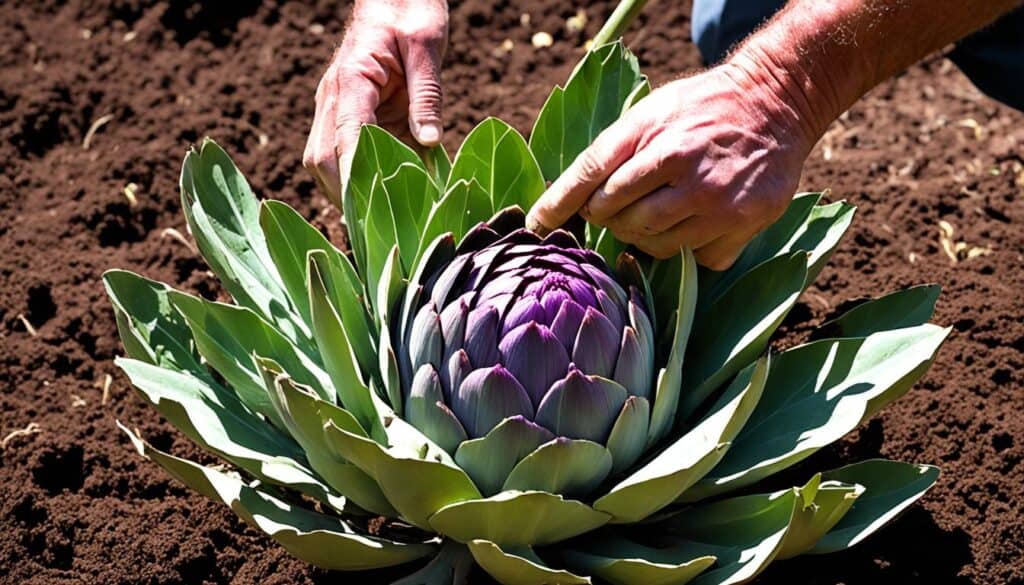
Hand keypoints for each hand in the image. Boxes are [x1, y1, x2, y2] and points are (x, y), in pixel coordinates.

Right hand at [303, 0, 447, 205]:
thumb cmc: (410, 12)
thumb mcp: (426, 47)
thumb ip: (426, 95)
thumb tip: (428, 141)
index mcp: (351, 80)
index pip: (344, 136)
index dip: (353, 176)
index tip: (367, 210)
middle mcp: (335, 98)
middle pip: (322, 159)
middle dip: (344, 195)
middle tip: (377, 228)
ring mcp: (337, 108)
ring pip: (326, 162)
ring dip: (349, 191)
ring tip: (382, 220)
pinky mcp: (350, 114)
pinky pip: (346, 154)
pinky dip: (362, 177)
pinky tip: (389, 195)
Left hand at [526, 62, 819, 269]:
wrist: (775, 103)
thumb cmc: (701, 108)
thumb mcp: (649, 112)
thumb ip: (610, 152)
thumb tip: (563, 201)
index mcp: (653, 134)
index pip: (590, 177)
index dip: (557, 206)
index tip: (538, 226)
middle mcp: (682, 166)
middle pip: (618, 218)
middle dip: (609, 218)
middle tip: (618, 208)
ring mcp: (715, 198)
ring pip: (654, 245)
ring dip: (645, 237)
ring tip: (655, 213)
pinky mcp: (743, 222)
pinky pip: (697, 258)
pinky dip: (690, 248)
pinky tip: (696, 222)